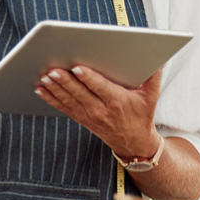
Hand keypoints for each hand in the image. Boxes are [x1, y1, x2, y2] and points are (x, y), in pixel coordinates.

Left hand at [34, 66, 161, 157]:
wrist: (133, 142)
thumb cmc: (142, 114)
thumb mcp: (152, 96)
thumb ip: (154, 76)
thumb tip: (158, 57)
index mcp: (117, 101)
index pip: (100, 88)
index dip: (88, 78)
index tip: (78, 67)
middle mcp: (101, 109)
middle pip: (80, 93)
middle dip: (65, 81)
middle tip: (52, 69)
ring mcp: (89, 115)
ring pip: (69, 100)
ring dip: (55, 89)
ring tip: (44, 77)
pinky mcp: (81, 118)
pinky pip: (64, 108)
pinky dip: (51, 99)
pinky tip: (40, 89)